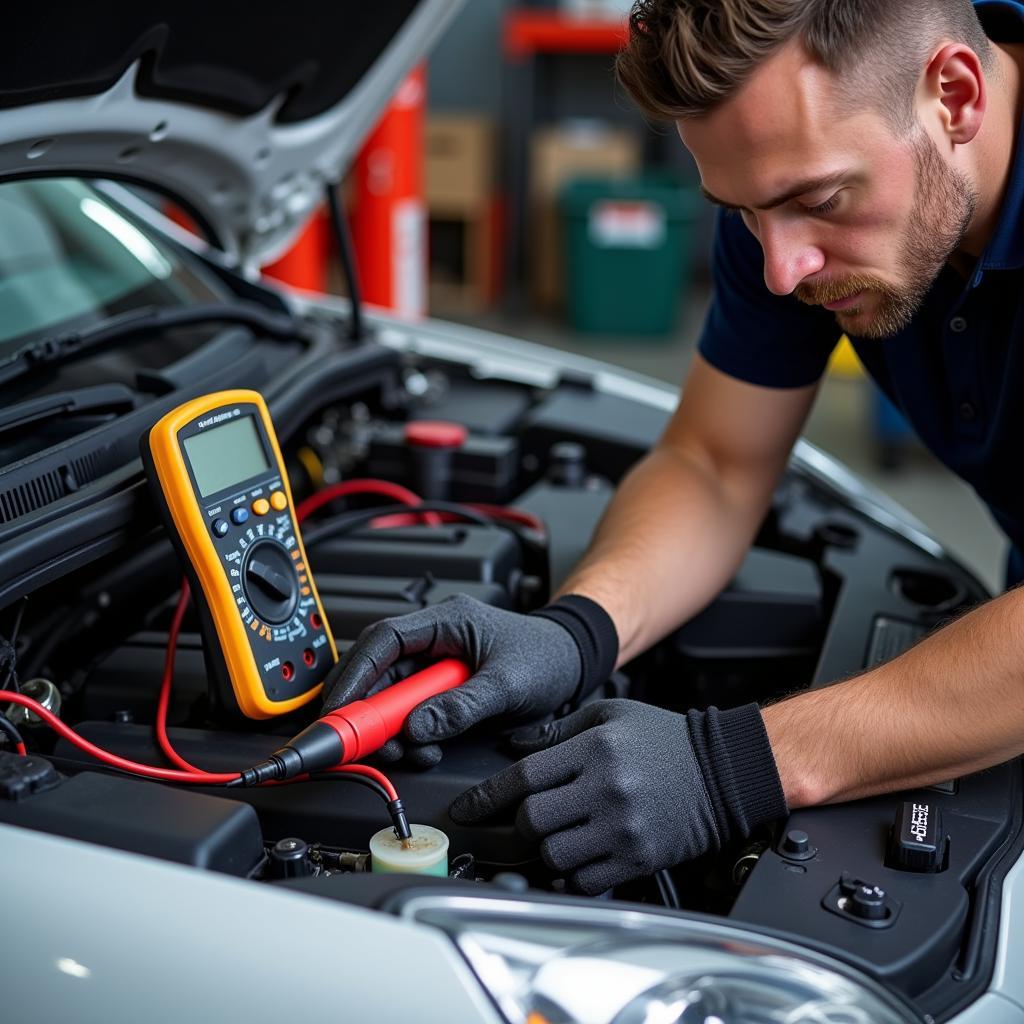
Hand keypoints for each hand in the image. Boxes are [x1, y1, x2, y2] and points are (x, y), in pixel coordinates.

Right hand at [320, 595, 583, 767]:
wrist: (573, 664)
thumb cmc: (548, 657)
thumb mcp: (508, 684)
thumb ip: (462, 706)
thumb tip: (416, 728)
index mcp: (448, 620)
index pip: (385, 639)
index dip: (356, 673)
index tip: (341, 707)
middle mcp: (435, 639)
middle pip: (379, 670)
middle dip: (368, 709)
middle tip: (361, 743)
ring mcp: (437, 664)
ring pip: (392, 695)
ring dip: (390, 728)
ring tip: (404, 752)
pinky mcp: (442, 687)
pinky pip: (412, 711)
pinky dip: (410, 734)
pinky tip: (423, 749)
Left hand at [449, 699, 722, 894]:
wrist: (726, 770)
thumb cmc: (667, 740)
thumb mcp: (610, 717)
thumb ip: (558, 732)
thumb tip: (513, 746)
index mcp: (595, 750)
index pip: (522, 777)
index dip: (485, 796)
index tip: (466, 809)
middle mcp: (606, 789)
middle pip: (531, 821)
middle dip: (516, 824)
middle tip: (520, 821)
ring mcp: (623, 828)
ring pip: (553, 855)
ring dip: (542, 851)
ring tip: (554, 837)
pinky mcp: (639, 858)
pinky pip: (584, 881)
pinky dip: (569, 877)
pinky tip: (573, 861)